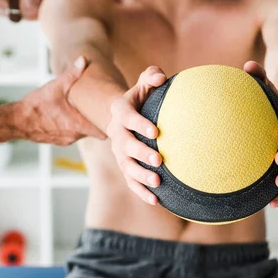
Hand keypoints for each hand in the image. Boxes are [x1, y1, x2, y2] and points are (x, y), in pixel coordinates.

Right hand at [19, 56, 105, 144]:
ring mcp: (64, 140)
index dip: (109, 124)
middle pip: (93, 131)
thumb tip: (83, 59)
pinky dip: (72, 126)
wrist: (16, 121)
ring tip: (84, 110)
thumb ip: (72, 74)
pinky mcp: (56, 140)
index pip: (103, 132)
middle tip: (100, 107)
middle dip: (96, 120)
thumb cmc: (36, 106)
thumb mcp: (55, 87)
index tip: (111, 114)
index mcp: (78, 125)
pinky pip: (70, 134)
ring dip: (83, 123)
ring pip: (81, 133)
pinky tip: (67, 115)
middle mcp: (73, 136)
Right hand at [107, 67, 166, 205]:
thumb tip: (160, 77)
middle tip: (158, 159)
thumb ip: (151, 76)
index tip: (156, 132)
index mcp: (120, 112)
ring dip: (141, 176)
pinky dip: (142, 192)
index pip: (127, 118)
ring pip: (126, 167)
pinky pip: (131, 182)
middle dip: (140, 153)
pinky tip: (157, 201)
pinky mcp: (125, 167)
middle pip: (125, 146)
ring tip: (158, 182)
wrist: (128, 117)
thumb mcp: (144, 84)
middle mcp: (116, 134)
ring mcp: (119, 153)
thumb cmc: (143, 98)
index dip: (139, 124)